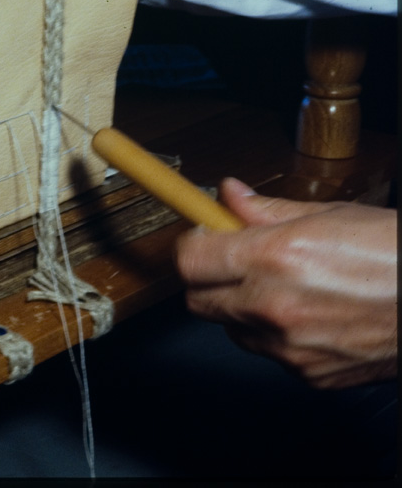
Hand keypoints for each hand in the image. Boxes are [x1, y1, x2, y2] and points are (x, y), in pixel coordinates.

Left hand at [175, 177, 396, 388]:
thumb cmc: (396, 254)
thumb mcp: (329, 214)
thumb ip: (265, 209)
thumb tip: (228, 195)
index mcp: (274, 257)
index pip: (188, 260)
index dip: (192, 246)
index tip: (202, 238)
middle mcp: (274, 306)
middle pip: (197, 301)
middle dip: (210, 280)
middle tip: (235, 262)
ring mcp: (289, 346)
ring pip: (231, 329)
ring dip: (242, 309)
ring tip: (286, 288)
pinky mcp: (308, 374)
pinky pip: (268, 353)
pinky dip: (276, 336)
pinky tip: (310, 314)